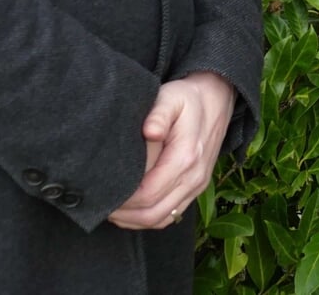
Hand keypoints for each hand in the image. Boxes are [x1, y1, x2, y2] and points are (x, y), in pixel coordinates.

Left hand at [107, 71, 234, 230]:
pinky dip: (149, 218)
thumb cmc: (188, 99)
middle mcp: (194, 178)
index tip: (103, 193)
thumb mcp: (171, 97)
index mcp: (186, 158)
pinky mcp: (196, 189)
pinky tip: (131, 210)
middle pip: (153, 214)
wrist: (217, 100)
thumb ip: (159, 113)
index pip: (148, 194)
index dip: (122, 201)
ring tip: (112, 209)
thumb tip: (149, 132)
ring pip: (161, 219)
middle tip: (101, 204)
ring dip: (134, 220)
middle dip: (124, 215)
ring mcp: (197, 186)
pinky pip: (170, 215)